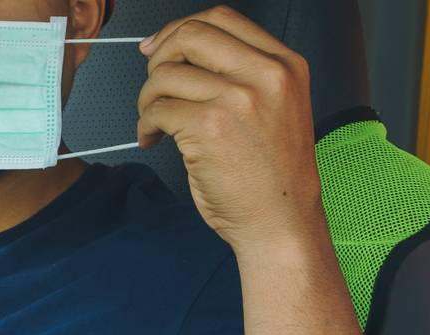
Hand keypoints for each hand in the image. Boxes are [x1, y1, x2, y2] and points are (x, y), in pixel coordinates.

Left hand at [137, 6, 327, 252]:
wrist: (280, 219)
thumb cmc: (270, 171)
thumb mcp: (273, 105)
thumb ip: (236, 72)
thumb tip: (170, 47)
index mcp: (284, 64)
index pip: (221, 19)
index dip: (179, 29)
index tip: (157, 48)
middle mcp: (266, 74)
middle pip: (190, 35)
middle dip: (158, 57)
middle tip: (153, 87)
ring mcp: (239, 98)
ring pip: (166, 74)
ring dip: (146, 99)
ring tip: (154, 122)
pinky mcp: (210, 126)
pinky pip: (157, 110)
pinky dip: (144, 125)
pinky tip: (152, 139)